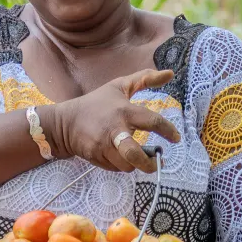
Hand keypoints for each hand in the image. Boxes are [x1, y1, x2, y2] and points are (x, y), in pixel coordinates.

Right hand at [44, 68, 180, 173]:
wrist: (65, 122)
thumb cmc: (96, 103)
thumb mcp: (120, 86)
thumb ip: (145, 79)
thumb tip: (171, 73)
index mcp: (124, 110)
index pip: (152, 121)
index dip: (168, 131)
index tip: (176, 138)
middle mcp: (114, 129)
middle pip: (134, 154)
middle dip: (148, 163)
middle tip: (156, 162)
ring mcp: (102, 145)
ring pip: (126, 165)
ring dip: (134, 163)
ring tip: (136, 157)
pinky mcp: (95, 156)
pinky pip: (115, 167)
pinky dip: (120, 164)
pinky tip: (118, 156)